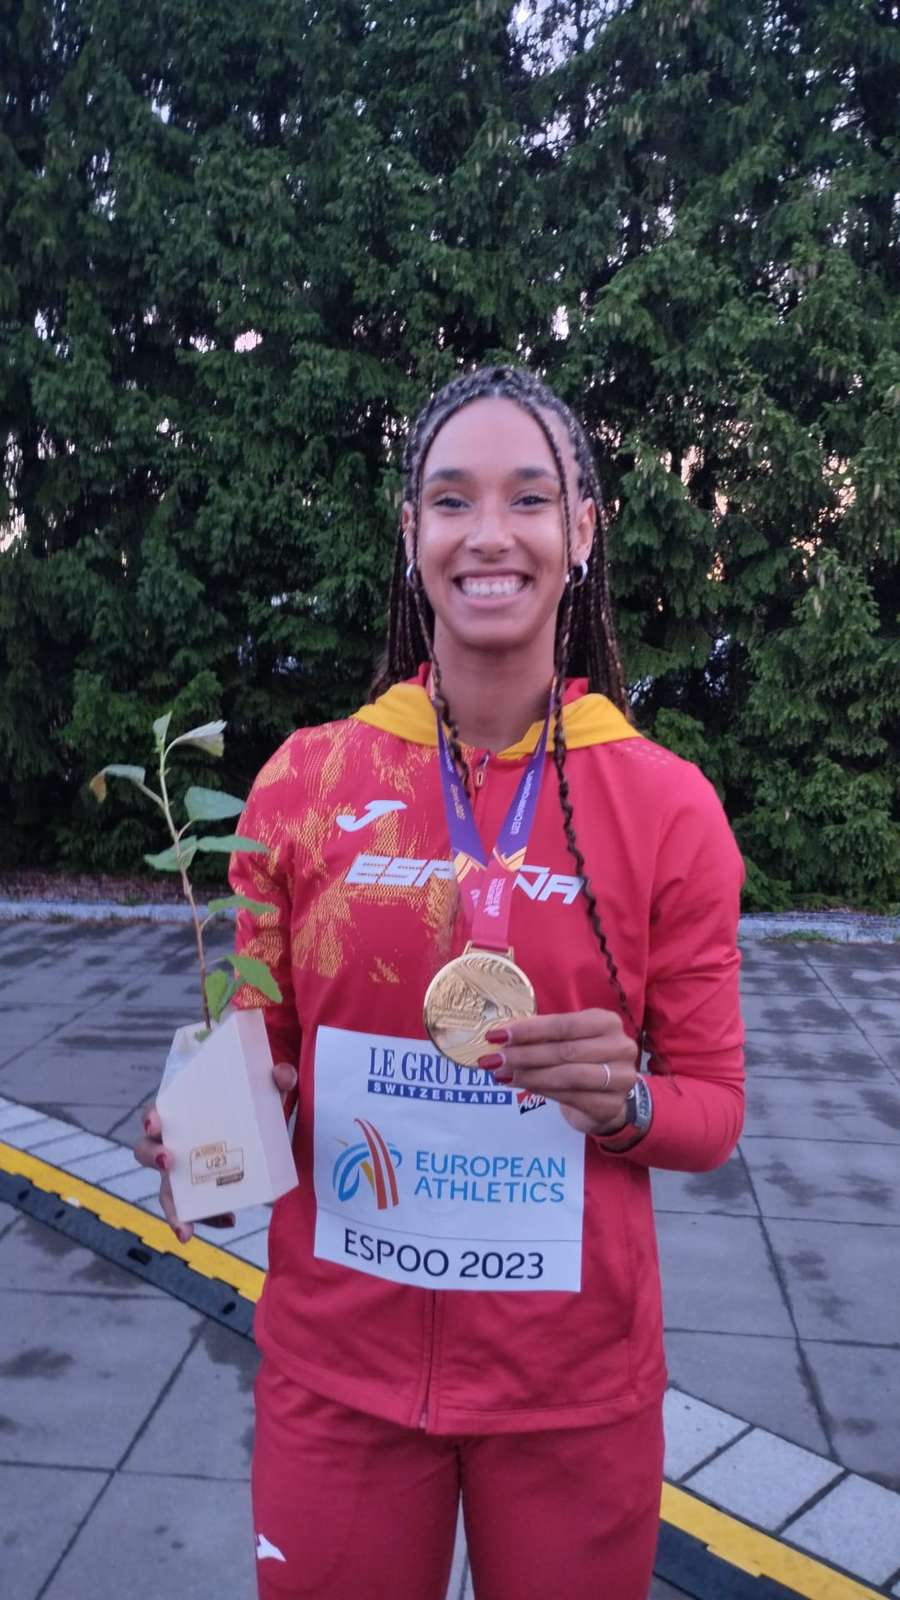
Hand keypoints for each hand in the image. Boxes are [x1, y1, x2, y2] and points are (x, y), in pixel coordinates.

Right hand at [133, 1060, 297, 1243]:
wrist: (258, 1123)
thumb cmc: (247, 1102)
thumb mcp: (263, 1089)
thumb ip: (276, 1077)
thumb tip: (283, 1076)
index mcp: (180, 1114)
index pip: (156, 1113)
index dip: (151, 1118)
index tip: (155, 1123)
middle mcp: (174, 1143)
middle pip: (147, 1151)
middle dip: (152, 1157)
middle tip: (169, 1162)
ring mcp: (184, 1170)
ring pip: (166, 1191)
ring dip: (172, 1210)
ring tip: (185, 1229)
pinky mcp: (201, 1190)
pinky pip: (196, 1209)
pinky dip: (210, 1218)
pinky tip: (230, 1219)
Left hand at [478, 1010, 637, 1135]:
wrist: (607, 1099)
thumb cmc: (582, 1060)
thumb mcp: (569, 1040)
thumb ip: (543, 1036)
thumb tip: (500, 1037)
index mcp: (607, 1022)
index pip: (564, 1024)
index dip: (529, 1030)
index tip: (497, 1035)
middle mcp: (620, 1047)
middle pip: (564, 1051)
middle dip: (523, 1055)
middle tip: (493, 1059)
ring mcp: (619, 1078)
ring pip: (567, 1075)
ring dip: (529, 1075)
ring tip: (501, 1074)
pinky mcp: (610, 1105)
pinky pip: (569, 1097)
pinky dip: (540, 1090)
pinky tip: (519, 1086)